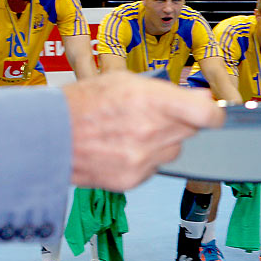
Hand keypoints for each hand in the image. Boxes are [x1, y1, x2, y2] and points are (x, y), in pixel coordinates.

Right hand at [64, 70, 221, 189]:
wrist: (47, 136)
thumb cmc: (82, 103)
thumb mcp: (125, 81)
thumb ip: (167, 91)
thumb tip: (201, 98)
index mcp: (150, 101)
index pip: (206, 114)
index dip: (213, 114)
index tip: (211, 113)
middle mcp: (150, 132)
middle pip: (190, 131)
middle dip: (179, 122)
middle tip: (153, 115)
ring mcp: (141, 159)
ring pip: (174, 150)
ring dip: (163, 142)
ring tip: (132, 132)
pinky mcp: (132, 179)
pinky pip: (155, 167)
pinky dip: (145, 159)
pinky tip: (122, 148)